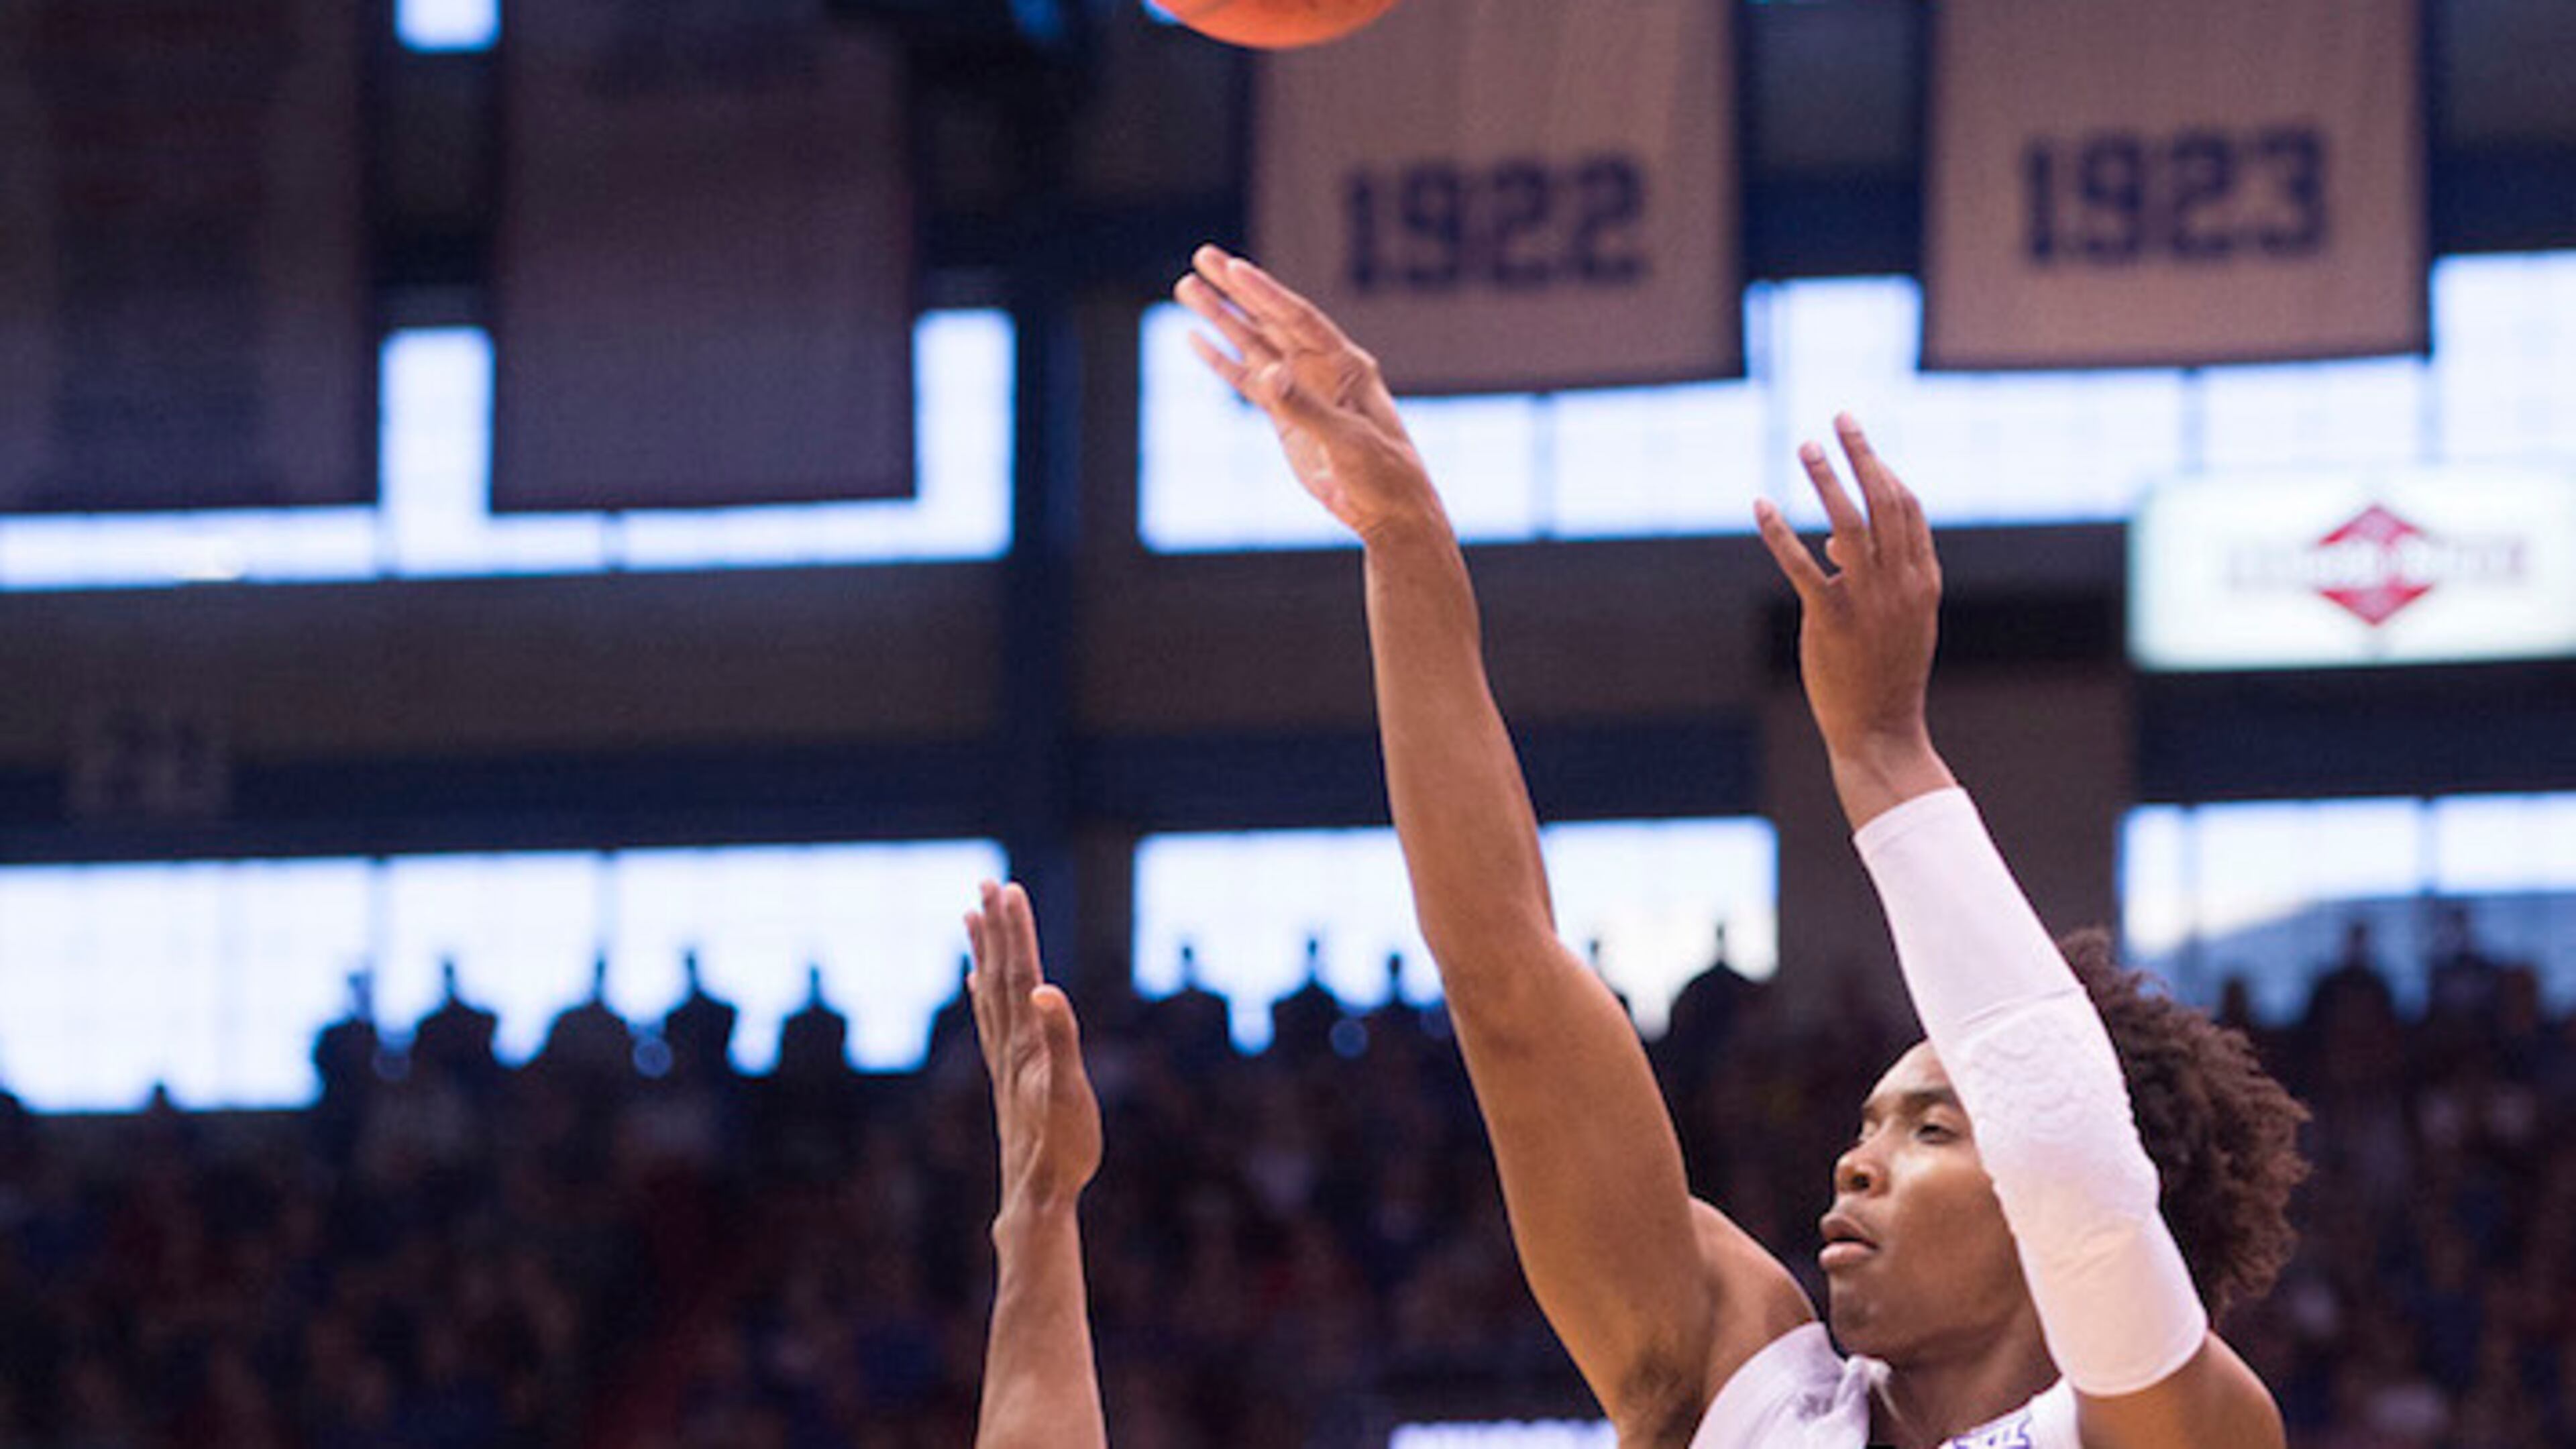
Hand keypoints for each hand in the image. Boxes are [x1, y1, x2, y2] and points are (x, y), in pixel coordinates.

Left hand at [967, 881, 1101, 1218]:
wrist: (1035, 1196)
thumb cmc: (1061, 1148)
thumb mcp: (1070, 1093)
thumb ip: (1060, 1039)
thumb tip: (1045, 991)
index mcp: (1027, 1041)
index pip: (1020, 973)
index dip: (1015, 931)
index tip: (1007, 889)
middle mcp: (1009, 1045)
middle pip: (1000, 974)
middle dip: (996, 928)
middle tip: (986, 884)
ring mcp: (1005, 1060)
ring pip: (990, 994)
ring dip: (984, 952)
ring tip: (972, 918)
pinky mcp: (1007, 1077)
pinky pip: (990, 1021)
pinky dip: (983, 992)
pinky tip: (977, 983)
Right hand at [1174, 244, 1438, 540]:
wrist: (1388, 512)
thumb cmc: (1384, 473)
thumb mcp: (1348, 441)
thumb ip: (1306, 408)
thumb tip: (1268, 374)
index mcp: (1347, 365)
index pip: (1300, 319)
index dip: (1266, 294)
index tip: (1234, 268)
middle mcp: (1321, 368)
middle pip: (1271, 319)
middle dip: (1236, 289)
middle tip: (1202, 256)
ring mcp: (1300, 390)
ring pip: (1253, 344)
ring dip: (1221, 317)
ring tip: (1187, 287)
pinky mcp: (1283, 416)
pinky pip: (1246, 380)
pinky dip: (1221, 359)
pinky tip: (1195, 338)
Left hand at [1753, 415, 1943, 777]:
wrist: (1882, 729)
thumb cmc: (1888, 674)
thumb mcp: (1901, 620)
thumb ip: (1882, 576)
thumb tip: (1837, 539)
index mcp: (1922, 579)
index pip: (1908, 509)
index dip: (1885, 470)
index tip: (1863, 445)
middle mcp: (1900, 582)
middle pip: (1884, 501)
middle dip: (1863, 454)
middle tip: (1841, 418)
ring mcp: (1868, 600)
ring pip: (1847, 523)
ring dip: (1826, 478)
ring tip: (1805, 445)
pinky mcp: (1831, 619)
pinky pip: (1801, 566)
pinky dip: (1778, 531)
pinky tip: (1760, 504)